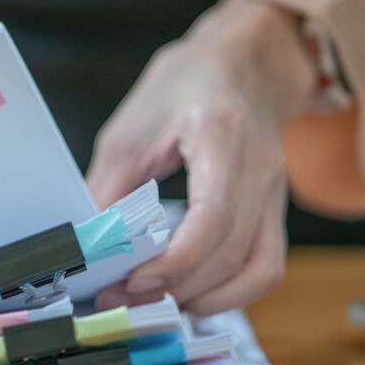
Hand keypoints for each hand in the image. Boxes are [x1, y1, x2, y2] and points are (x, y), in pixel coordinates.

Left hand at [85, 0, 314, 315]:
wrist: (243, 63)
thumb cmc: (186, 86)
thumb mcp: (132, 128)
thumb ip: (110, 187)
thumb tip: (88, 245)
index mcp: (221, 135)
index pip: (214, 216)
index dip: (176, 262)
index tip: (133, 281)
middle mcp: (260, 168)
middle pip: (232, 252)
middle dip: (177, 288)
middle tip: (124, 298)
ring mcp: (275, 192)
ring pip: (259, 270)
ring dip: (208, 299)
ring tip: (158, 301)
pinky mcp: (275, 210)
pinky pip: (266, 266)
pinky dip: (232, 292)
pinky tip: (193, 293)